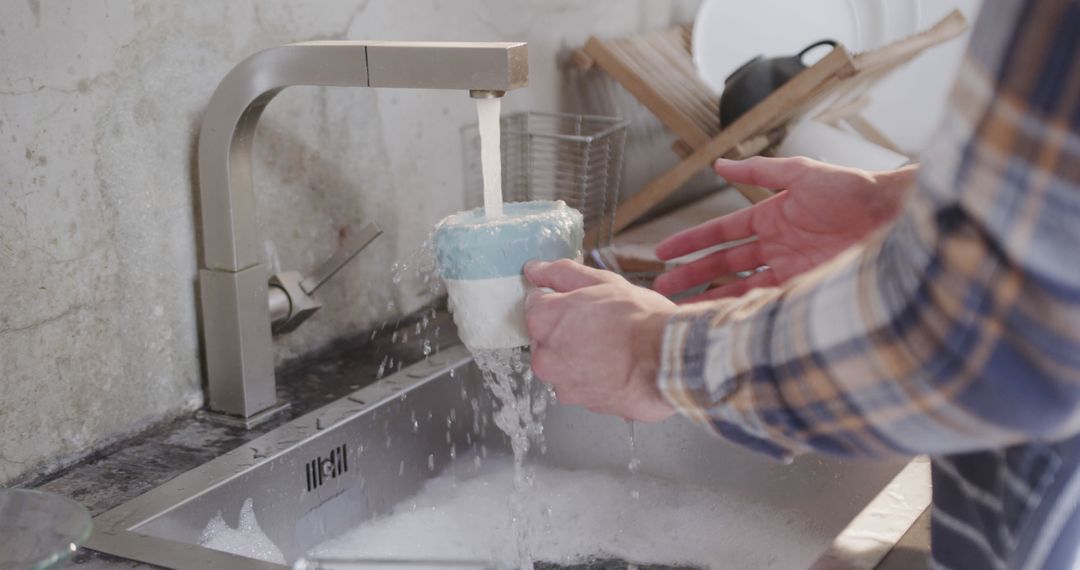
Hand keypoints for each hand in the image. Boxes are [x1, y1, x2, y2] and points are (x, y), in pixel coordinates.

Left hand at [524, 259, 676, 421]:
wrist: (669, 360)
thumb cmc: (639, 319)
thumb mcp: (602, 282)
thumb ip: (562, 274)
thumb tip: (535, 269)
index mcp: (544, 321)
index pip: (536, 305)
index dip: (560, 301)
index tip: (580, 304)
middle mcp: (546, 357)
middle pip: (548, 339)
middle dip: (568, 332)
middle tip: (601, 325)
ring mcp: (564, 385)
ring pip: (566, 365)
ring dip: (581, 357)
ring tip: (613, 349)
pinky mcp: (584, 404)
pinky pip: (584, 386)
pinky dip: (596, 378)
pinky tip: (618, 367)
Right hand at [653, 157, 916, 301]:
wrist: (897, 217)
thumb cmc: (855, 190)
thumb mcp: (802, 173)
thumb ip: (758, 170)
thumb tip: (718, 163)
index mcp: (771, 217)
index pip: (720, 234)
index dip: (690, 243)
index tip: (663, 253)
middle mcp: (777, 246)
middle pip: (723, 265)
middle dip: (691, 277)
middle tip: (661, 288)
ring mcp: (791, 270)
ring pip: (740, 288)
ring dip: (711, 299)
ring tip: (683, 311)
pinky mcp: (808, 289)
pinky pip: (768, 303)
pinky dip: (745, 312)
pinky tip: (723, 321)